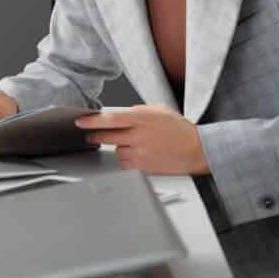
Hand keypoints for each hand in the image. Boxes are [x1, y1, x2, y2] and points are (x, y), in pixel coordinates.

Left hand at [75, 105, 208, 175]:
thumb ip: (137, 111)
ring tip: (125, 144)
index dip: (91, 120)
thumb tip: (118, 113)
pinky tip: (131, 155)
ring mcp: (142, 152)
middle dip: (94, 136)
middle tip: (89, 136)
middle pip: (107, 136)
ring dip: (115, 148)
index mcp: (143, 118)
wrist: (199, 150)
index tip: (79, 121)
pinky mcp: (145, 167)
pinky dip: (124, 159)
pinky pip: (124, 164)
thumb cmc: (180, 130)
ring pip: (115, 151)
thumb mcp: (159, 110)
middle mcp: (140, 135)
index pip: (110, 118)